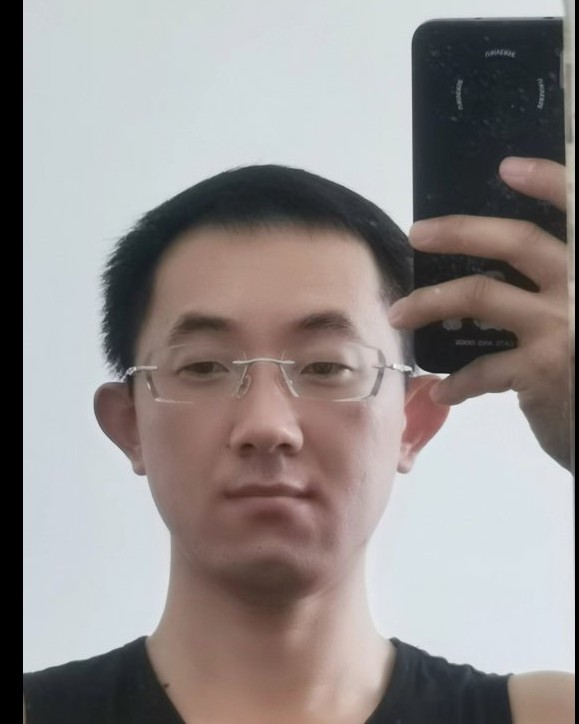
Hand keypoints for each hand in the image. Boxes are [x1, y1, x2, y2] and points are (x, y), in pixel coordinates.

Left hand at [388, 158, 571, 470]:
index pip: (576, 210)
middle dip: (459, 231)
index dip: (548, 181)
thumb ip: (547, 292)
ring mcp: (562, 326)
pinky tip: (443, 389)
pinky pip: (480, 368)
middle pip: (517, 240)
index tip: (508, 167)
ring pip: (480, 294)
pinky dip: (456, 381)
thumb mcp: (576, 318)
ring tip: (399, 313)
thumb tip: (489, 280)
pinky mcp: (540, 369)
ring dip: (428, 303)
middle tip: (418, 234)